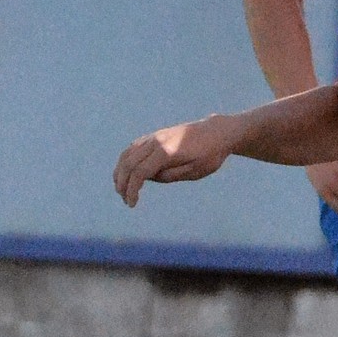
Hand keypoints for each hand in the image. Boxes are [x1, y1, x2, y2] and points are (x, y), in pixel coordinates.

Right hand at [114, 116, 233, 206]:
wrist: (218, 132)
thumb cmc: (210, 155)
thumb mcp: (194, 171)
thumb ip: (169, 176)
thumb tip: (147, 178)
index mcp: (167, 151)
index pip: (139, 172)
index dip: (132, 190)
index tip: (132, 204)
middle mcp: (156, 141)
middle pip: (128, 163)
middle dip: (122, 184)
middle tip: (126, 200)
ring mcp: (154, 136)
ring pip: (127, 154)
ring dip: (120, 173)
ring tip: (122, 190)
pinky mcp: (154, 135)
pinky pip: (132, 148)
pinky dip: (125, 162)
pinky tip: (126, 174)